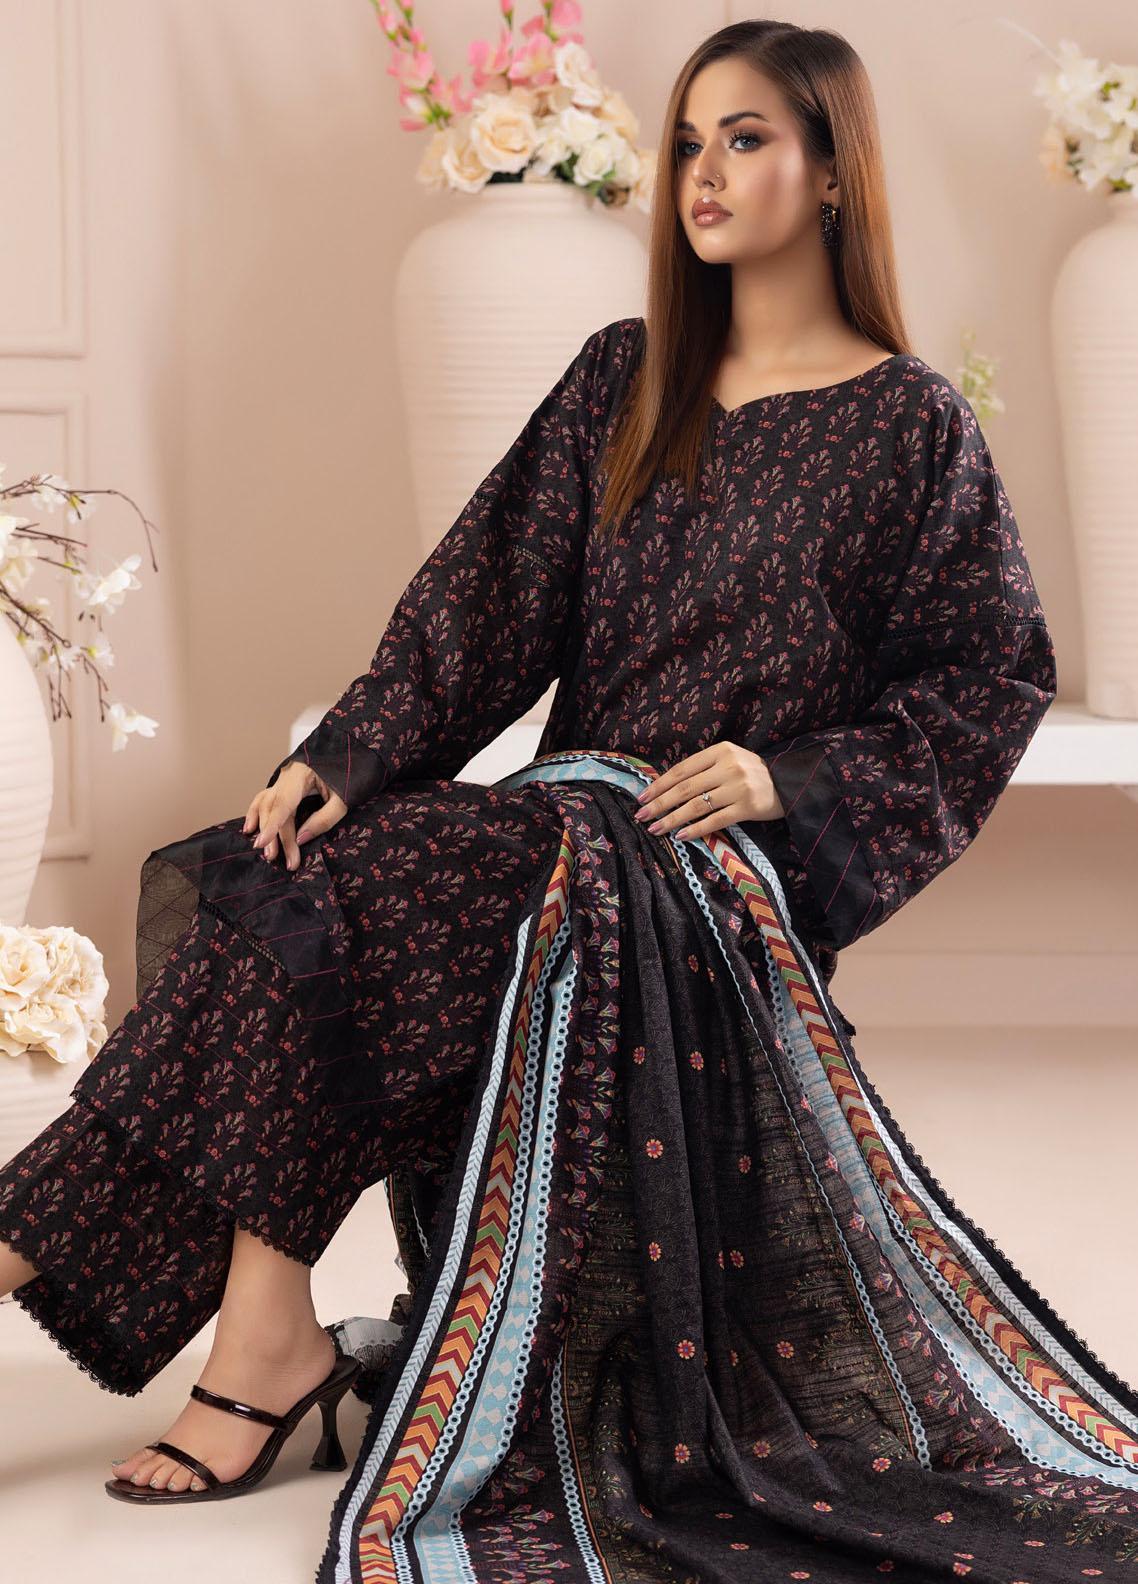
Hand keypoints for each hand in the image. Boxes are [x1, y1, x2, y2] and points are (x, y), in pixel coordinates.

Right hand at [242, 760, 347, 871]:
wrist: (355, 752)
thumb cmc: (352, 772)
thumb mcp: (343, 798)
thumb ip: (323, 819)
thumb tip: (301, 839)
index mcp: (301, 774)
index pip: (282, 804)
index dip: (272, 826)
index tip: (262, 843)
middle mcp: (287, 775)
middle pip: (274, 808)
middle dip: (275, 835)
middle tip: (278, 859)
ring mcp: (285, 778)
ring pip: (267, 804)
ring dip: (264, 827)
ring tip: (262, 848)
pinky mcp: (286, 783)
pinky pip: (267, 798)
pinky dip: (258, 813)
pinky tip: (250, 827)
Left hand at [632, 741, 785, 841]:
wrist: (790, 783)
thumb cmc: (753, 773)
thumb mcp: (730, 760)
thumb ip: (704, 768)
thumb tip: (667, 787)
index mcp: (720, 751)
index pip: (682, 770)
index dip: (659, 785)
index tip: (642, 797)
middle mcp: (728, 767)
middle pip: (685, 788)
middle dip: (659, 804)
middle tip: (641, 816)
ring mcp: (738, 787)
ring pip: (696, 806)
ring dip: (672, 819)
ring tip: (655, 829)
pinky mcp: (747, 807)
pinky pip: (715, 820)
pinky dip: (695, 829)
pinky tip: (680, 836)